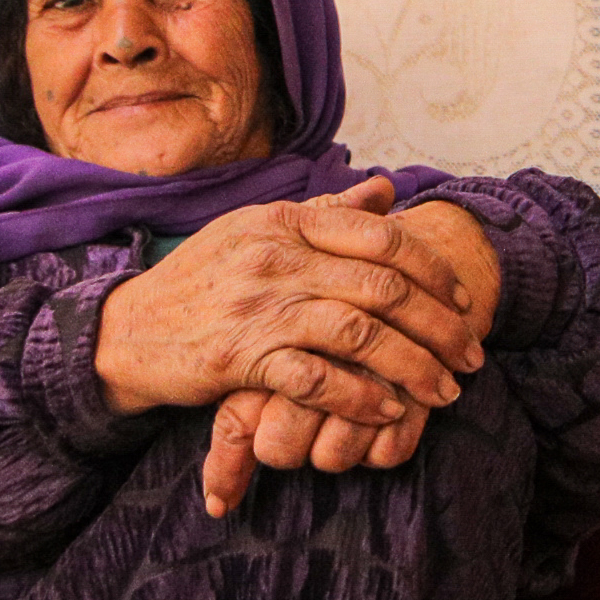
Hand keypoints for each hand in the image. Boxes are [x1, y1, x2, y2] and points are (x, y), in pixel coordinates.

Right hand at [189, 198, 507, 517]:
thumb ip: (325, 213)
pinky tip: (388, 411)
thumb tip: (384, 188)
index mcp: (286, 222)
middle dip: (440, 325)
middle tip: (471, 354)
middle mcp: (277, 258)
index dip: (433, 269)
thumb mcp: (257, 230)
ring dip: (414, 367)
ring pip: (361, 334)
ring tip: (444, 391)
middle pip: (384, 288)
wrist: (128, 330)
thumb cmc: (203, 281)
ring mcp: (259, 307)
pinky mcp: (240, 357)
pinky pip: (317, 379)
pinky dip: (359, 398)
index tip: (462, 300)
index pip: (381, 237)